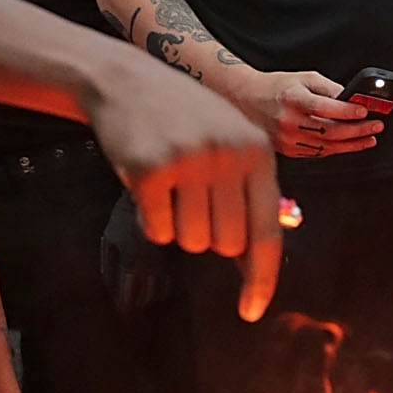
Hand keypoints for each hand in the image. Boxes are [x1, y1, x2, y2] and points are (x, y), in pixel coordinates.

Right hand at [82, 55, 279, 323]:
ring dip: (178, 228)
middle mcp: (228, 155)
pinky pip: (158, 232)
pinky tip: (149, 185)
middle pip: (227, 245)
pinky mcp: (149, 169)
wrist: (126, 81)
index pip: (266, 232)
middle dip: (208, 238)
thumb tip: (253, 265)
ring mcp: (189, 160)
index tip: (250, 311)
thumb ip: (247, 198)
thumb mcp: (228, 145)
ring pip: (191, 242)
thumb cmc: (184, 122)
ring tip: (171, 187)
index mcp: (257, 151)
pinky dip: (153, 220)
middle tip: (192, 202)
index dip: (260, 278)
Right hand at [245, 69, 387, 164]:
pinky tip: (351, 144)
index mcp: (292, 99)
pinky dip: (338, 148)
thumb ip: (330, 89)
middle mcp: (288, 121)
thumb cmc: (279, 87)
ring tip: (370, 138)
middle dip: (357, 130)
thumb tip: (355, 101)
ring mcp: (287, 139)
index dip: (346, 111)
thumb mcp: (305, 79)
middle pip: (329, 131)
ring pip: (327, 146)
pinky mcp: (288, 150)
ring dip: (352, 144)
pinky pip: (319, 152)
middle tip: (376, 126)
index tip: (364, 111)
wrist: (248, 100)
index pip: (323, 108)